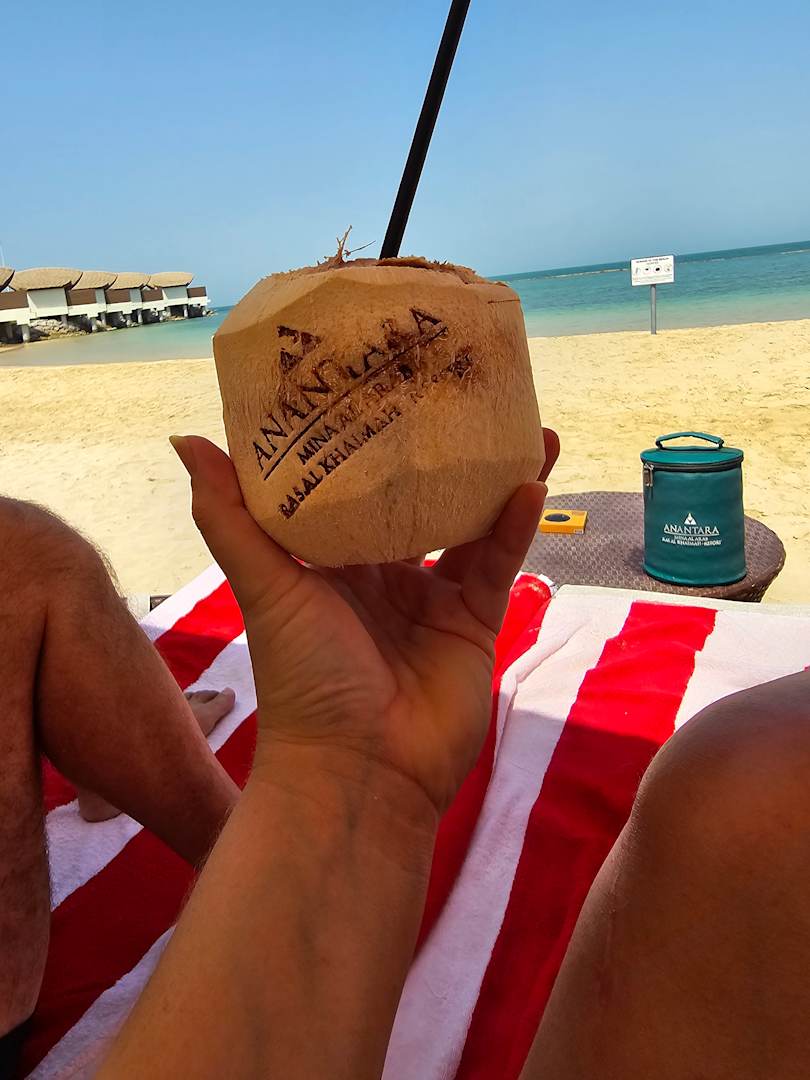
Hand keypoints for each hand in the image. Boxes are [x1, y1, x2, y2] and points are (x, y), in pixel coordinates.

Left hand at [171, 430, 557, 815]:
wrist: (361, 772)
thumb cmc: (303, 677)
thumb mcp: (265, 586)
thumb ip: (229, 516)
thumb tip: (184, 436)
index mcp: (327, 562)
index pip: (350, 486)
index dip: (368, 439)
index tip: (384, 382)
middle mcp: (379, 574)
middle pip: (415, 499)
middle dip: (440, 453)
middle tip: (462, 392)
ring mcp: (430, 599)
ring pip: (467, 524)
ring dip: (493, 480)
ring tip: (524, 426)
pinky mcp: (474, 623)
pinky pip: (496, 563)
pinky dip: (513, 526)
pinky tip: (531, 482)